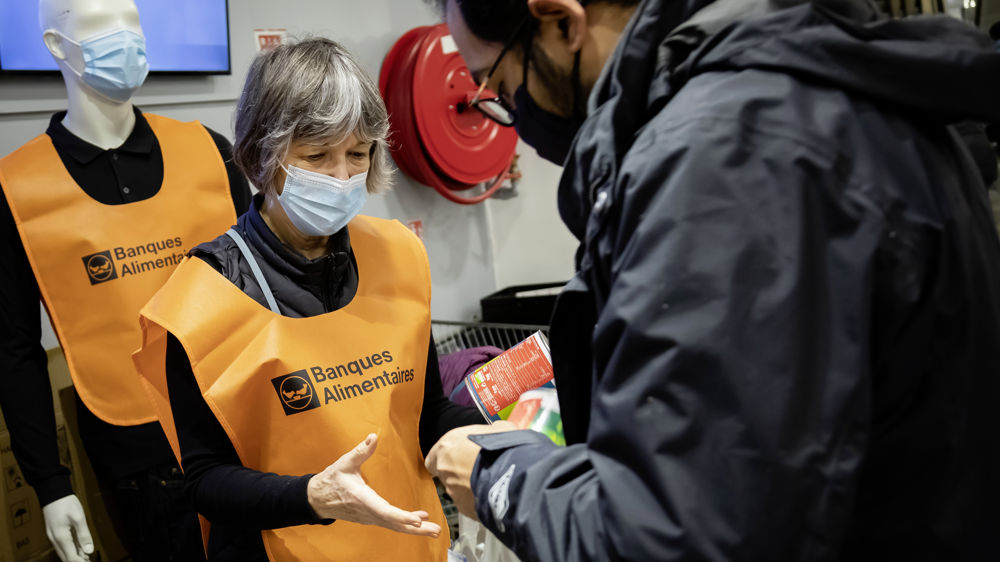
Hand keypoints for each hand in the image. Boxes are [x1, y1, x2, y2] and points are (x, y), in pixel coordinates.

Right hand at [42, 495, 93, 561]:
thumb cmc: (65, 503)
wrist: (53, 492)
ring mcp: (54, 536)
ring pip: (64, 552)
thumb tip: (89, 551)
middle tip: (90, 561)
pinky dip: (71, 549)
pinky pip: (63, 545)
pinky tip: (80, 549)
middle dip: (78, 561)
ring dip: (74, 556)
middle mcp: (55, 539)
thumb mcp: (78, 518)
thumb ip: (84, 535)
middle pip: (66, 557)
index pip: (71, 558)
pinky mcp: (54, 532)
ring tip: (87, 557)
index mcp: (61, 537)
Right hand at [307, 433, 440, 536]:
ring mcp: (369, 517)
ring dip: (415, 529)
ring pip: (394, 525)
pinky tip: (418, 521)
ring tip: (433, 529)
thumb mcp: (344, 463)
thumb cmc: (331, 480)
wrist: (317, 499)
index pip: (384, 511)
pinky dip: (405, 524)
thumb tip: (373, 437)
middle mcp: (368, 512)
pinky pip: (390, 523)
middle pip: (394, 523)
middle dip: (416, 528)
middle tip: (435, 530)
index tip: (417, 519)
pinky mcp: (371, 517)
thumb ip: (360, 451)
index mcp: (362, 499)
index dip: (401, 516)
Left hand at [425, 422, 518, 518]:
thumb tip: (498, 430)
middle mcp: (445, 468)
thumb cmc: (501, 451)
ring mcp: (453, 490)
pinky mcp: (464, 507)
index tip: (460, 454)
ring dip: (469, 485)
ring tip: (489, 481)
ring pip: (456, 489)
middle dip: (460, 471)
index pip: (436, 453)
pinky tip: (492, 493)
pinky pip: (468, 503)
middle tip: (477, 467)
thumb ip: (490, 431)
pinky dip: (478, 499)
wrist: (510, 477)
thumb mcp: (499, 429)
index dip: (448, 455)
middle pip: (446, 472)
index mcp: (448, 445)